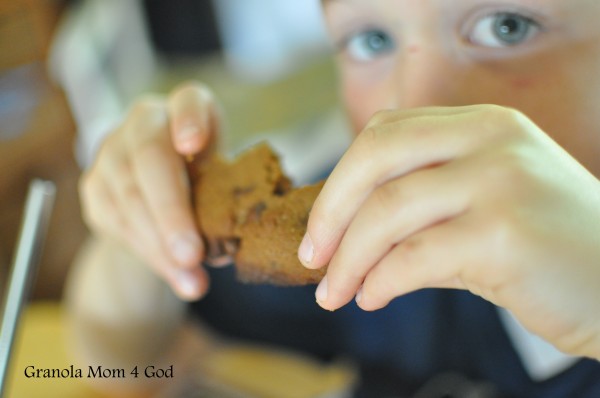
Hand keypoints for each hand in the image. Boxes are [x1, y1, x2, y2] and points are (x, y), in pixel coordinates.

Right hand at [80, 82, 218, 300]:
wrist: (158, 194)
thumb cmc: (205, 182)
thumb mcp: (223, 181)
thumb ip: (224, 202)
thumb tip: (227, 252)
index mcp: (188, 109)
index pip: (189, 101)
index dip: (190, 119)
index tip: (193, 144)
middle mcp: (145, 121)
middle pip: (150, 157)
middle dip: (171, 211)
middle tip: (192, 253)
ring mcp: (112, 151)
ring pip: (128, 196)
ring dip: (160, 245)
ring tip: (191, 280)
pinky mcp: (94, 186)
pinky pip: (115, 222)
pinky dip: (148, 255)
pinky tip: (175, 276)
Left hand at [300, 105, 599, 357]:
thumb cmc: (546, 248)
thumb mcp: (484, 206)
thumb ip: (421, 211)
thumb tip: (345, 237)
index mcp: (480, 125)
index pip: (385, 133)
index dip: (340, 180)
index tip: (320, 227)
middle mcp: (490, 139)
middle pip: (375, 155)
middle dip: (329, 211)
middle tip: (311, 256)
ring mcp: (499, 181)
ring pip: (387, 213)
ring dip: (348, 260)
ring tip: (334, 294)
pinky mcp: (503, 234)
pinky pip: (413, 258)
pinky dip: (380, 281)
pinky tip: (372, 298)